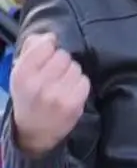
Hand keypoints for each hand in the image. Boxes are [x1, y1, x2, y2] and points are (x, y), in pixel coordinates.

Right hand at [10, 33, 89, 156]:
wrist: (34, 132)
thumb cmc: (29, 96)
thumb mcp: (20, 73)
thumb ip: (32, 49)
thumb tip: (49, 35)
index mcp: (22, 74)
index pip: (45, 45)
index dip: (49, 47)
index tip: (48, 54)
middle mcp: (38, 84)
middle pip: (64, 55)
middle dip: (61, 62)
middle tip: (54, 74)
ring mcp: (57, 94)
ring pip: (76, 67)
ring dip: (71, 73)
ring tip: (61, 84)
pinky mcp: (73, 103)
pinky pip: (84, 80)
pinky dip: (79, 84)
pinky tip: (70, 92)